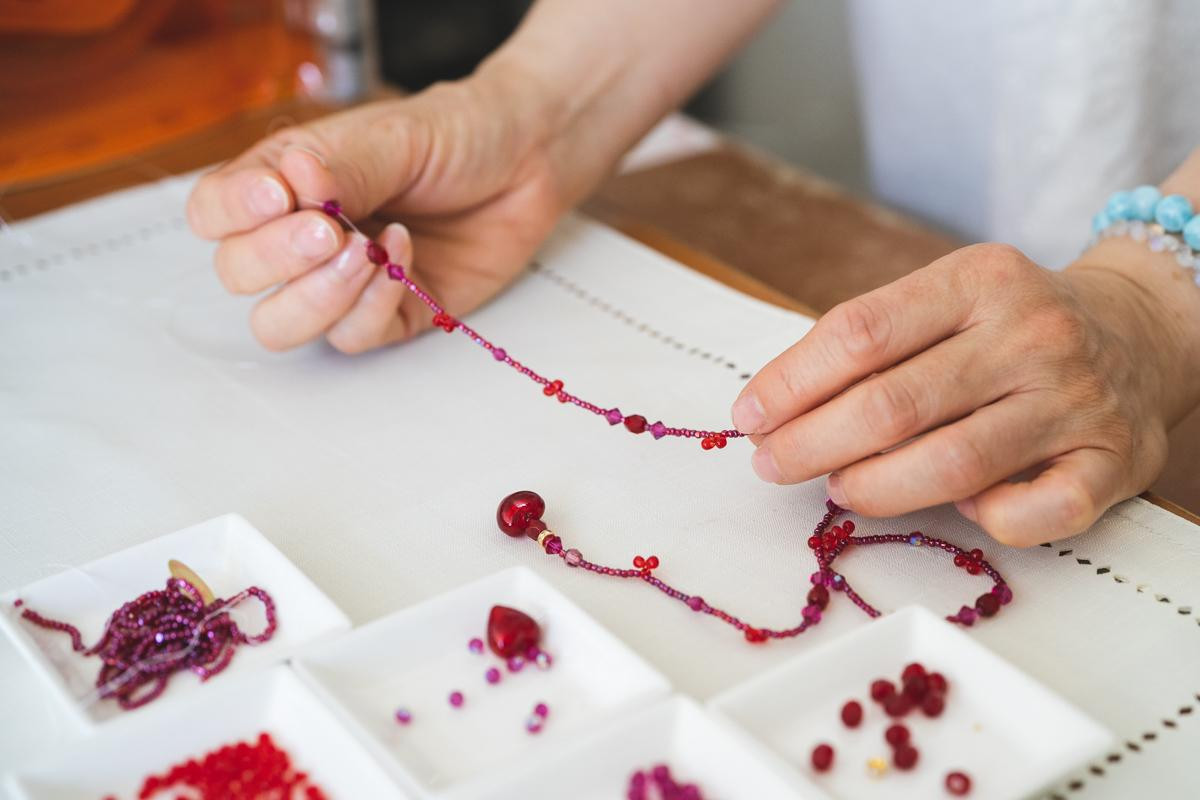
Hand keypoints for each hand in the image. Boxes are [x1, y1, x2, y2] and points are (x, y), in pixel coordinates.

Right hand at [186, 70, 564, 352]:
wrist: (528, 161)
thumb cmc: (456, 136)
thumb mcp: (390, 138)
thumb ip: (338, 170)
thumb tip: (288, 184)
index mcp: (285, 181)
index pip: (214, 214)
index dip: (231, 214)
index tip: (278, 197)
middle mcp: (302, 237)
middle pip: (238, 276)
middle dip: (276, 258)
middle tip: (328, 230)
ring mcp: (343, 282)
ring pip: (282, 324)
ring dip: (318, 295)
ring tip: (366, 250)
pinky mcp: (391, 315)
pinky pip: (352, 338)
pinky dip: (372, 305)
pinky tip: (404, 257)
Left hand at [732, 242, 1199, 544]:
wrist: (1141, 330)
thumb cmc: (1010, 324)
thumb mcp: (947, 298)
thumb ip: (874, 343)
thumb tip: (775, 410)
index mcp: (978, 280)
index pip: (860, 334)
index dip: (791, 383)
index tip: (749, 417)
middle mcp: (1031, 334)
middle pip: (894, 404)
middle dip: (812, 443)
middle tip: (772, 465)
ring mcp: (1075, 399)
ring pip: (953, 464)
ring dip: (876, 488)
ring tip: (837, 488)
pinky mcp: (1112, 461)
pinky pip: (1037, 513)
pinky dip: (986, 521)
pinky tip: (959, 509)